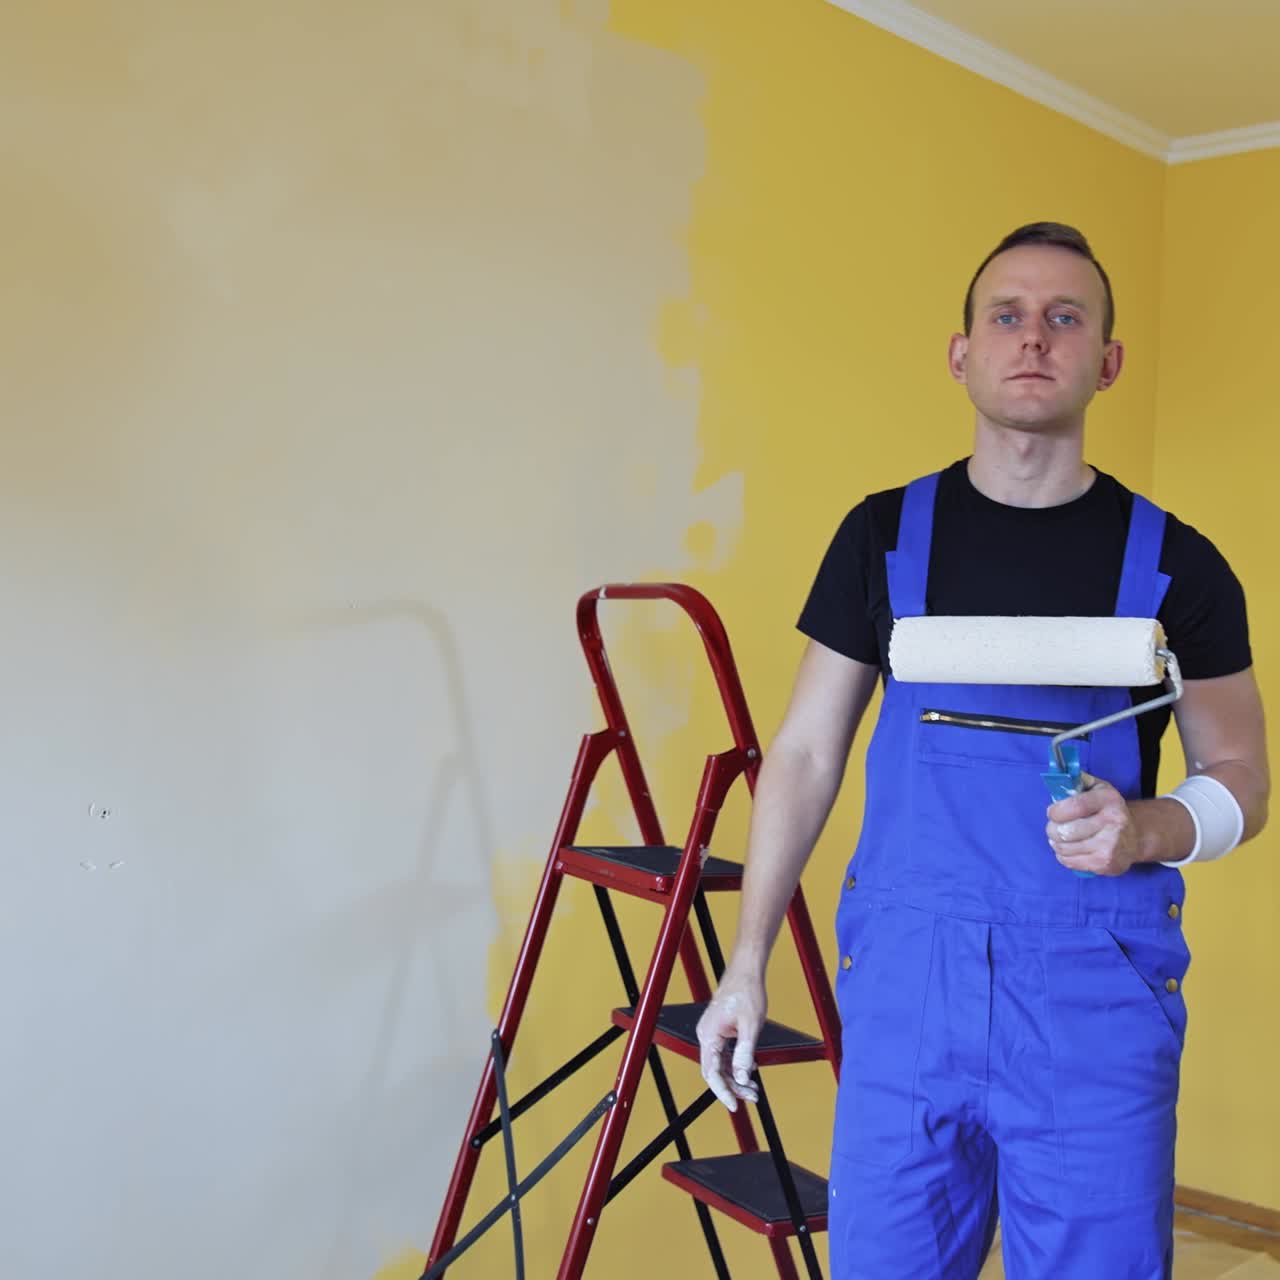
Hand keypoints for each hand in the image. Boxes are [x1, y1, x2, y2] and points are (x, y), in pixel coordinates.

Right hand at [695, 967, 764, 1111]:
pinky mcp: (719, 1030)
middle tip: (752, 1097)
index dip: (723, 1092)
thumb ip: (745, 1054)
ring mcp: (712, 1033)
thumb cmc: (746, 992)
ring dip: (736, 1077)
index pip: (711, 1073)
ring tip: (753, 1089)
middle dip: (733, 1086)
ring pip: (720, 1065)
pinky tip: (749, 1071)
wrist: (746, 971)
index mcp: (709, 1035)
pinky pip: (724, 1055)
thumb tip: (742, 1077)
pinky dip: (735, 1065)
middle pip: (715, 1071)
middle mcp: (706, 1035)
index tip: (735, 1105)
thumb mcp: (750, 1026)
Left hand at [1046, 773, 1138, 875]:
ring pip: (1065, 848)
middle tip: (1054, 827)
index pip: (1075, 806)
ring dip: (1056, 843)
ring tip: (1061, 838)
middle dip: (1052, 829)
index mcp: (1109, 800)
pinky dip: (1063, 856)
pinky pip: (1070, 862)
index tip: (1052, 812)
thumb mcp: (1098, 788)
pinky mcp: (1106, 864)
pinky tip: (1071, 849)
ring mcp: (1110, 846)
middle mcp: (1113, 823)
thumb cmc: (1108, 809)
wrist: (1135, 836)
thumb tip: (1058, 775)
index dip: (1056, 811)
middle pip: (1066, 831)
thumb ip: (1078, 780)